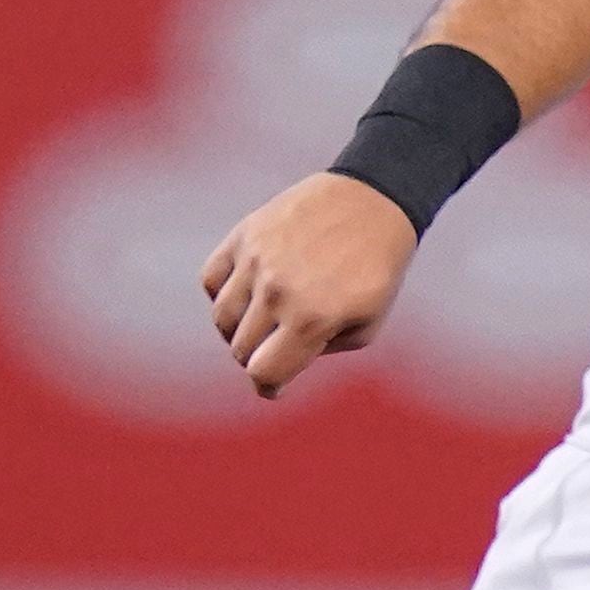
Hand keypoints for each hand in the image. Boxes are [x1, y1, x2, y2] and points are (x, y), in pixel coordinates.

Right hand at [200, 172, 420, 398]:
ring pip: (223, 318)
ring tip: (265, 322)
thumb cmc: (377, 270)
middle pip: (241, 349)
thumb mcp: (366, 323)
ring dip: (239, 330)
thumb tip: (281, 362)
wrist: (375, 202)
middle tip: (279, 348)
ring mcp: (257, 260)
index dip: (267, 387)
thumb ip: (320, 350)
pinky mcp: (245, 235)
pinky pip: (212, 280)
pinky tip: (248, 294)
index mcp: (312, 318)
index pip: (263, 373)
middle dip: (259, 357)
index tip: (273, 387)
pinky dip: (223, 295)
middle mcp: (278, 291)